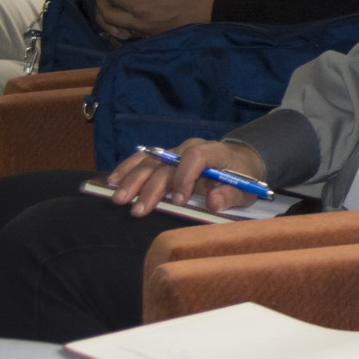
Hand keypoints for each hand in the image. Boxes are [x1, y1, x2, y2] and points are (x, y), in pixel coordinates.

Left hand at [88, 0, 217, 39]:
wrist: (214, 17)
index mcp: (142, 7)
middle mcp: (139, 23)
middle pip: (108, 14)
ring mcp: (145, 33)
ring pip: (115, 27)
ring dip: (106, 14)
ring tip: (105, 3)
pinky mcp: (151, 38)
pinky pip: (126, 34)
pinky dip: (117, 25)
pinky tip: (121, 18)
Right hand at [103, 139, 265, 216]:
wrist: (239, 161)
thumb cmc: (242, 177)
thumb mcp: (245, 189)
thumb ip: (230, 195)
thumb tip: (213, 202)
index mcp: (213, 152)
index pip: (195, 158)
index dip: (185, 178)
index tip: (179, 201)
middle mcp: (190, 148)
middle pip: (166, 165)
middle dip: (151, 188)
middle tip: (138, 210)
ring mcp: (175, 152)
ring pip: (150, 162)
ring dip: (132, 180)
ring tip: (119, 198)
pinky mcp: (165, 158)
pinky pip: (143, 160)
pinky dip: (127, 169)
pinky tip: (112, 181)